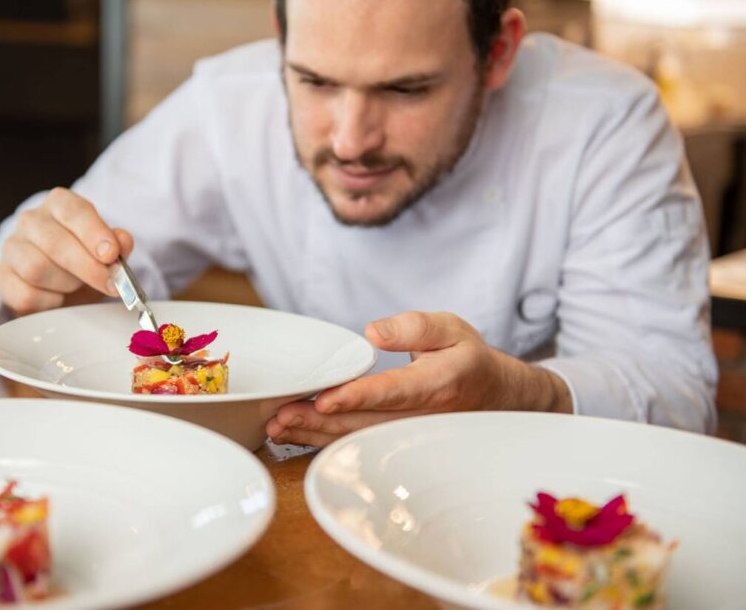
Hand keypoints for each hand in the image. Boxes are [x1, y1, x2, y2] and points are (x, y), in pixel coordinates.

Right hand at [0, 188, 133, 315]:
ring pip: (36, 268)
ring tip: (77, 286)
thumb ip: (118, 245)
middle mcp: (31, 221)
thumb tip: (122, 241)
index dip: (94, 233)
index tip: (111, 254)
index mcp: (59, 204)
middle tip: (110, 284)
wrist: (59, 286)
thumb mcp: (107, 252)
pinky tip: (59, 299)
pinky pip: (25, 294)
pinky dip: (50, 302)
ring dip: (67, 284)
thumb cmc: (84, 261)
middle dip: (87, 267)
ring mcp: (12, 248)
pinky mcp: (1, 277)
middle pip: (55, 243)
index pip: (73, 211)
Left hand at [265, 311, 571, 446]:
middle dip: (319, 421)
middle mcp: (421, 418)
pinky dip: (324, 441)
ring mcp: (408, 436)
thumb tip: (373, 333)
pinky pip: (357, 444)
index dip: (356, 397)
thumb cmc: (468, 359)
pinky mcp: (396, 442)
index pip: (392, 392)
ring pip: (356, 439)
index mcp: (437, 384)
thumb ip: (415, 327)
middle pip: (363, 423)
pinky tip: (295, 435)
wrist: (495, 398)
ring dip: (314, 435)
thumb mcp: (452, 328)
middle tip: (279, 416)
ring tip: (277, 428)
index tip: (324, 398)